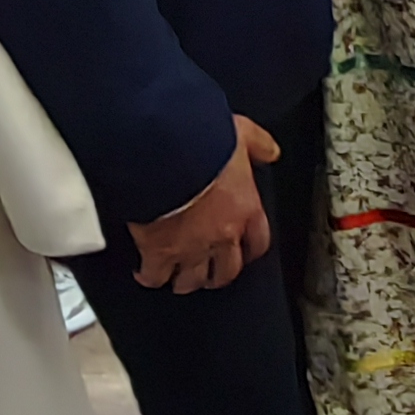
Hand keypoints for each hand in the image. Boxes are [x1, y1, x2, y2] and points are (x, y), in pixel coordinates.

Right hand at [130, 115, 278, 294]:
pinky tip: (144, 273)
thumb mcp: (241, 134)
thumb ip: (259, 144)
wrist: (165, 154)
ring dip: (186, 281)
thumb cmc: (203, 144)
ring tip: (178, 278)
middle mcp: (222, 235)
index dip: (248, 250)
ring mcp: (190, 248)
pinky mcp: (158, 253)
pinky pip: (154, 276)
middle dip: (217, 274)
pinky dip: (149, 277)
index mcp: (245, 210)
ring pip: (191, 280)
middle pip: (226, 271)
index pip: (258, 243)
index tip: (241, 252)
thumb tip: (270, 152)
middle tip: (209, 273)